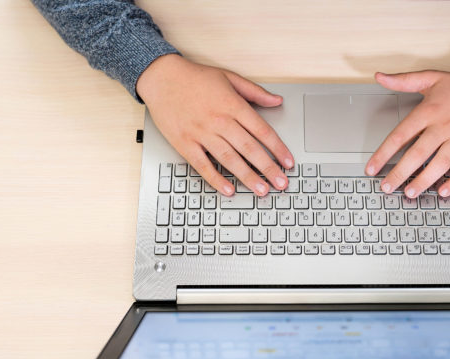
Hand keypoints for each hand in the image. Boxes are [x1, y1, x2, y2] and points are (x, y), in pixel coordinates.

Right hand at [136, 54, 293, 195]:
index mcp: (232, 105)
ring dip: (247, 177)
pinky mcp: (185, 143)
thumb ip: (255, 92)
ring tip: (262, 190)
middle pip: (249, 148)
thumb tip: (277, 101)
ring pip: (229, 159)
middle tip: (281, 183)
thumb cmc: (195, 77)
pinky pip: (203, 165)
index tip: (288, 162)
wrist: (161, 77)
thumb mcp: (229, 77)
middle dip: (268, 168)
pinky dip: (216, 179)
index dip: (278, 148)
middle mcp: (219, 121)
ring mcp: (201, 133)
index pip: (262, 131)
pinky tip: (229, 190)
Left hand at [365, 68, 449, 197]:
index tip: (371, 169)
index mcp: (429, 111)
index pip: (400, 135)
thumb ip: (403, 80)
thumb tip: (379, 77)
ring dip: (424, 180)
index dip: (383, 154)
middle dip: (400, 173)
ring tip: (410, 192)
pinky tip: (443, 191)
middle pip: (418, 154)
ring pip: (441, 164)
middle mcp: (444, 126)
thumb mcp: (432, 78)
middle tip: (386, 188)